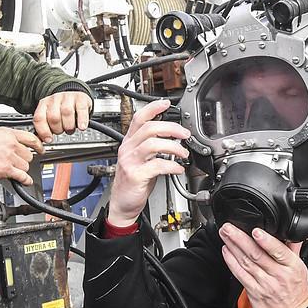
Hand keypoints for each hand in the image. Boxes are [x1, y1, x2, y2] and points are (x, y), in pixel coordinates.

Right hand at [0, 127, 40, 184]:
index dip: (38, 145)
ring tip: (13, 170)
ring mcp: (8, 157)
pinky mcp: (5, 170)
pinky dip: (25, 180)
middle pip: (29, 155)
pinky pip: (22, 176)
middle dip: (24, 160)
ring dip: (21, 169)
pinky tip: (25, 181)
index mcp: (8, 134)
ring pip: (26, 166)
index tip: (41, 149)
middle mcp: (10, 144)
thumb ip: (7, 137)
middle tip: (18, 162)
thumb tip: (16, 142)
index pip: (31, 138)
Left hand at [33, 91, 92, 142]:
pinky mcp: (81, 98)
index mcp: (44, 104)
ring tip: (70, 129)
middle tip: (62, 131)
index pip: (39, 118)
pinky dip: (82, 120)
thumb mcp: (50, 116)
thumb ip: (44, 127)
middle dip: (58, 129)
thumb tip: (40, 141)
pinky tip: (82, 127)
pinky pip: (81, 109)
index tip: (48, 139)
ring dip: (68, 126)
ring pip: (66, 112)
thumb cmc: (62, 110)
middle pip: (53, 116)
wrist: (76, 96)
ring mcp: (68, 97)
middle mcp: (54, 99)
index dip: (43, 131)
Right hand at [107, 99, 189, 226]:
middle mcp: (128, 149)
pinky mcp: (135, 175)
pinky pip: (157, 165)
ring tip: (183, 153)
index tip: (166, 103)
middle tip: (185, 134)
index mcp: (129, 142)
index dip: (153, 108)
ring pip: (153, 144)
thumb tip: (174, 137)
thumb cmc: (134, 182)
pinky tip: (178, 168)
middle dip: (171, 128)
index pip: (139, 118)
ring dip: (173, 146)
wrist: (123, 204)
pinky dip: (172, 165)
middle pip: (150, 128)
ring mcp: (130, 162)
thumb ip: (153, 147)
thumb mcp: (141, 159)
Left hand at [219, 223, 307, 307]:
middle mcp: (277, 274)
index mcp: (291, 266)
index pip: (278, 251)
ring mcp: (264, 284)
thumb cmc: (296, 291)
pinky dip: (232, 262)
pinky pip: (240, 275)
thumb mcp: (301, 268)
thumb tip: (290, 232)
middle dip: (240, 239)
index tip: (255, 231)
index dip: (266, 241)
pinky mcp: (254, 292)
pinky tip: (226, 252)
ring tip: (225, 235)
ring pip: (246, 262)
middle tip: (229, 227)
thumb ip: (293, 249)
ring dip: (233, 247)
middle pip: (257, 254)